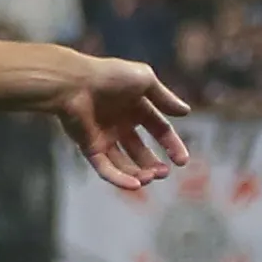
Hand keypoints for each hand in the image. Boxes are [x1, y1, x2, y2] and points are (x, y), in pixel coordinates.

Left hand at [57, 56, 192, 190]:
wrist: (75, 83)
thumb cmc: (109, 76)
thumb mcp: (145, 80)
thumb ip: (165, 98)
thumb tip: (186, 112)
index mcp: (135, 108)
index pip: (159, 130)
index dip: (172, 145)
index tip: (183, 162)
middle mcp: (119, 125)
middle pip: (140, 151)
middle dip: (153, 165)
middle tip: (163, 174)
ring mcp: (103, 137)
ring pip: (123, 163)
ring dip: (138, 174)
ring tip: (150, 178)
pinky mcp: (88, 147)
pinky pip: (105, 168)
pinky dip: (119, 178)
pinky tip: (135, 185)